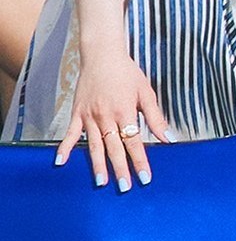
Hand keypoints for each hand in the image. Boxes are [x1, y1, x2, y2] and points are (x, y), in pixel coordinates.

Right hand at [55, 49, 171, 189]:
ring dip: (98, 165)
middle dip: (121, 169)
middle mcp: (106, 116)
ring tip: (102, 182)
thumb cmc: (127, 73)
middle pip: (114, 147)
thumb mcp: (146, 93)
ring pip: (94, 145)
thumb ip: (156, 118)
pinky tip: (61, 162)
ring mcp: (90, 116)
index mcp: (125, 111)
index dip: (140, 161)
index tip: (145, 178)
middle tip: (125, 187)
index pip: (134, 142)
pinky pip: (70, 133)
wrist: (102, 54)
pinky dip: (65, 148)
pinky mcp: (77, 113)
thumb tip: (170, 139)